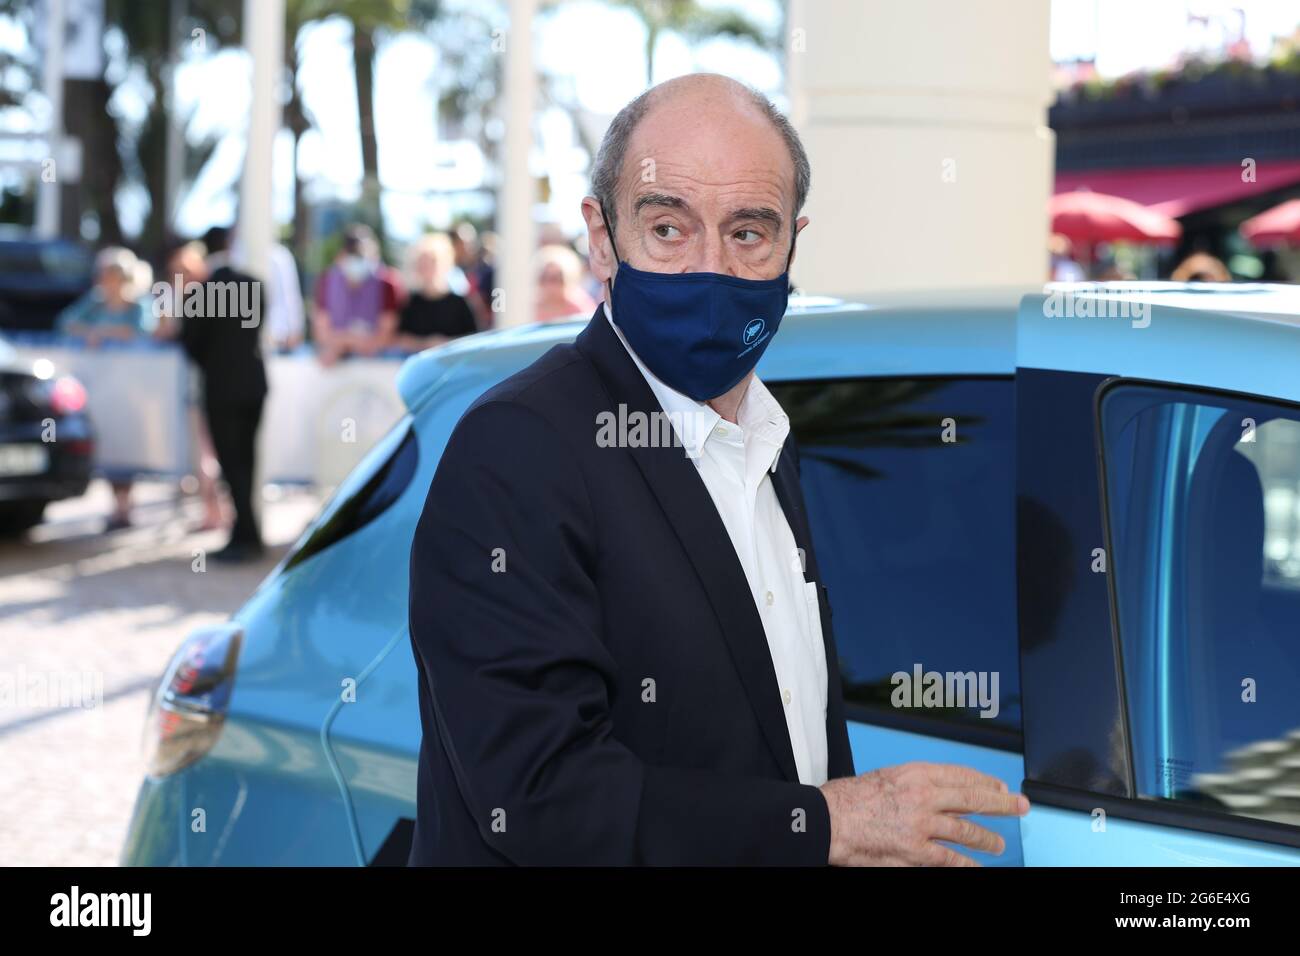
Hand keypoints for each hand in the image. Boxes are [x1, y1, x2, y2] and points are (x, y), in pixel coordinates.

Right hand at [820, 761, 1028, 865]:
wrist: (831, 819)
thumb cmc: (852, 798)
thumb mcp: (889, 778)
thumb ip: (918, 784)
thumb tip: (945, 794)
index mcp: (917, 773)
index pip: (963, 774)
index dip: (986, 782)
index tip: (1000, 787)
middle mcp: (924, 795)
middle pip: (974, 798)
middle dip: (1002, 803)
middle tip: (1021, 806)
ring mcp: (922, 824)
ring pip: (967, 830)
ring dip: (988, 838)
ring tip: (999, 844)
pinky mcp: (916, 851)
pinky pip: (951, 859)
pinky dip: (968, 864)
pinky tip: (978, 867)